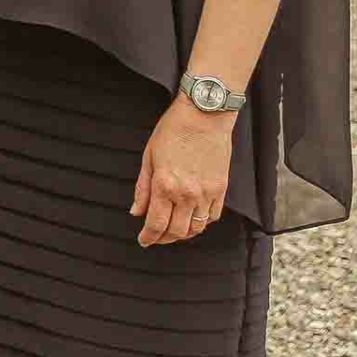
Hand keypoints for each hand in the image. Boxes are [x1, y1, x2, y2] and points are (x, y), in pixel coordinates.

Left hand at [131, 96, 233, 246]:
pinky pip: (212, 217)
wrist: (204, 116)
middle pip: (177, 231)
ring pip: (196, 228)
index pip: (156, 224)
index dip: (149, 237)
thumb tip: (136, 212)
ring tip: (173, 230)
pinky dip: (202, 222)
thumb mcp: (148, 157)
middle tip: (156, 237)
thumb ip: (142, 188)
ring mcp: (207, 194)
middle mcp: (187, 194)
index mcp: (165, 185)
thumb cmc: (172, 131)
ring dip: (183, 233)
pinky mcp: (221, 190)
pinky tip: (192, 217)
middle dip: (164, 239)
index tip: (144, 241)